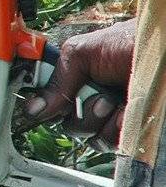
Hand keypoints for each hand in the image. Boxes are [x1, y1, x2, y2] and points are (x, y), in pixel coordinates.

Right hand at [26, 17, 135, 146]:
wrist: (162, 57)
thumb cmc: (130, 43)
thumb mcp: (82, 52)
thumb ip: (56, 79)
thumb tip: (33, 109)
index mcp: (75, 80)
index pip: (48, 101)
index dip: (46, 105)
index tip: (50, 104)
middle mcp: (89, 99)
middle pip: (65, 123)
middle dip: (79, 113)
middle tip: (97, 96)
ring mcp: (109, 116)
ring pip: (87, 136)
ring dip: (99, 121)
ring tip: (115, 102)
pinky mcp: (128, 129)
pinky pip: (111, 143)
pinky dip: (118, 130)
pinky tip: (127, 114)